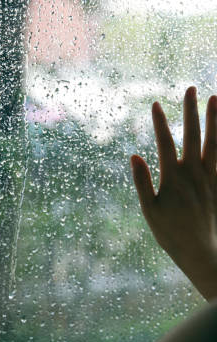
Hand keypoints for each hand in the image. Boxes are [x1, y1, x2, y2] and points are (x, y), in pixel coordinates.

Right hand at [131, 86, 216, 301]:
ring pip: (215, 142)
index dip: (160, 123)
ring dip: (215, 119)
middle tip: (191, 89)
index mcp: (173, 178)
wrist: (203, 252)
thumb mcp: (150, 211)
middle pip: (193, 135)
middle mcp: (194, 173)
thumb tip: (134, 156)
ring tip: (216, 98)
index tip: (156, 104)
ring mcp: (211, 177)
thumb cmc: (172, 234)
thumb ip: (142, 182)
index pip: (165, 143)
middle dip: (191, 111)